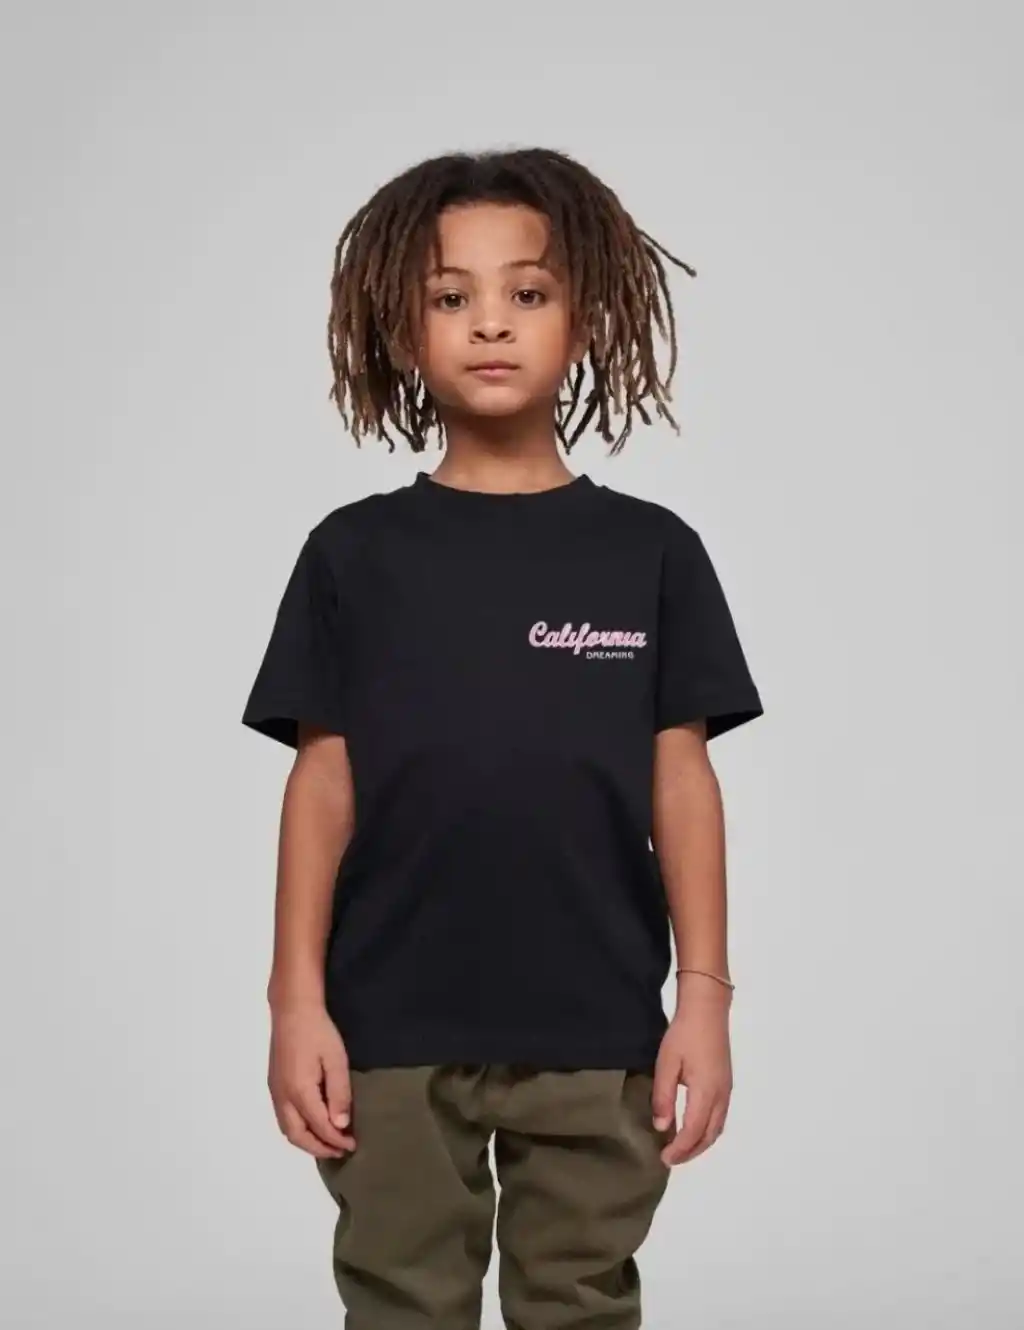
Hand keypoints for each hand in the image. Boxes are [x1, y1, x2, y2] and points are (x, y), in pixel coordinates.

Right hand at [268, 1003, 356, 1159]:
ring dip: (307, 1140)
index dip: (337, 1140)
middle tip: (341, 1150)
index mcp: (299, 1092)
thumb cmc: (318, 1031)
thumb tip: (341, 1125)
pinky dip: (298, 1128)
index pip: (320, 1127)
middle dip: (319, 1148)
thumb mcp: (336, 1060)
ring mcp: (275, 1091)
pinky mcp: (274, 1084)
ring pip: (287, 1129)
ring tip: (328, 1142)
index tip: (353, 1144)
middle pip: (297, 1136)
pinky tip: (312, 1124)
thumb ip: (339, 1093)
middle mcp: (283, 1097)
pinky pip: (284, 1117)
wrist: (293, 1009)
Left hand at [651, 979, 732, 1166]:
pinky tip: (693, 1127)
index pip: (694, 1131)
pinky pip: (720, 1116)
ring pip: (717, 1127)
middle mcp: (721, 1096)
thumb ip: (663, 1096)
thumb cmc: (684, 1034)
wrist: (707, 1010)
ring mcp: (726, 1090)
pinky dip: (707, 1129)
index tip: (664, 1158)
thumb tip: (662, 1127)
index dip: (680, 1149)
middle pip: (709, 1135)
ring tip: (681, 1148)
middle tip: (671, 1159)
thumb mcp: (666, 1063)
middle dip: (691, 1151)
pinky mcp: (726, 1083)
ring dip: (700, 1142)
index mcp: (706, 1092)